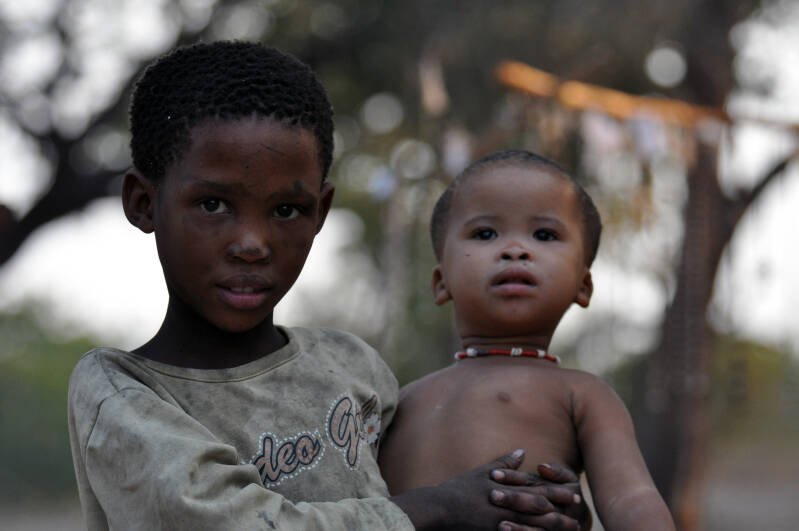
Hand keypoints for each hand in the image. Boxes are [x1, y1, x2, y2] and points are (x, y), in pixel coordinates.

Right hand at [390, 450, 582, 530]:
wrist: (438, 508)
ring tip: (571, 529)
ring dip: (553, 527)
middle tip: (579, 510)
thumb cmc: (459, 489)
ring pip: (533, 524)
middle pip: (539, 506)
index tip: (574, 492)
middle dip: (560, 508)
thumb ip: (504, 463)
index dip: (556, 491)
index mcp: (505, 487)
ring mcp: (500, 520)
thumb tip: (522, 451)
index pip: (536, 488)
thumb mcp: (482, 472)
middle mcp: (505, 502)